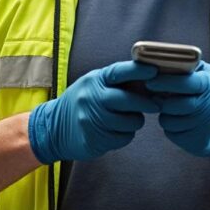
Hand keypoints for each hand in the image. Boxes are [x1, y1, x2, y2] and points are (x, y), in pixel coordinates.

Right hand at [28, 61, 158, 162]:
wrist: (52, 128)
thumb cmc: (82, 103)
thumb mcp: (94, 85)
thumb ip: (117, 82)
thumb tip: (150, 80)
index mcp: (94, 80)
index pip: (119, 71)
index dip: (139, 70)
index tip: (155, 71)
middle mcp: (91, 98)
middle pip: (127, 100)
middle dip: (146, 103)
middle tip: (157, 105)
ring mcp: (91, 119)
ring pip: (129, 122)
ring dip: (135, 121)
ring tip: (129, 119)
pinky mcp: (94, 139)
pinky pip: (123, 138)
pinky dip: (126, 135)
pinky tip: (117, 131)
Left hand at [145, 62, 209, 163]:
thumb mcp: (206, 74)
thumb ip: (186, 68)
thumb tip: (158, 65)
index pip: (186, 82)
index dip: (165, 82)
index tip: (150, 82)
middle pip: (176, 105)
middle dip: (161, 101)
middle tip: (155, 97)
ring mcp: (209, 125)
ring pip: (171, 121)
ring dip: (164, 115)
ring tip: (169, 110)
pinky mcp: (202, 142)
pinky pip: (173, 134)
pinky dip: (170, 128)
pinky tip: (177, 122)